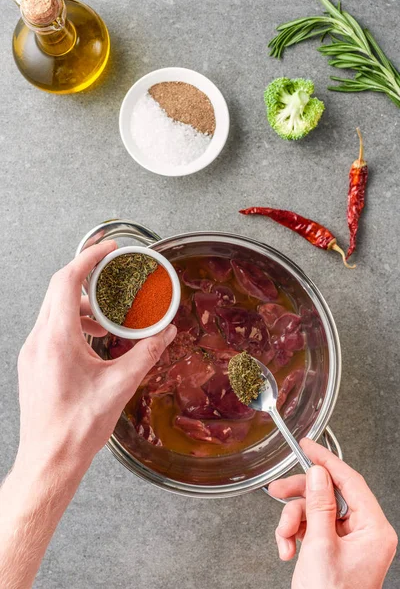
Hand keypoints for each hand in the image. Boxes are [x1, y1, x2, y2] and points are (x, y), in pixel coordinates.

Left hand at [16, 241, 176, 474]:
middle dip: (87, 278)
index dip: (88, 258)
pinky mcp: (33, 364)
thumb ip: (146, 353)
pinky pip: (51, 329)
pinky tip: (93, 340)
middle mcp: (39, 341)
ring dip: (82, 305)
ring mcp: (32, 352)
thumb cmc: (77, 428)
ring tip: (108, 317)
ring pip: (54, 310)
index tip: (108, 249)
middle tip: (112, 275)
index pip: (67, 281)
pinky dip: (73, 324)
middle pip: (59, 291)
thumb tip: (166, 333)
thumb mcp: (120, 386)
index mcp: (57, 339)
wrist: (49, 460)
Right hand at [269, 439, 396, 588]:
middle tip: (278, 491)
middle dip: (300, 497)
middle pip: (328, 494)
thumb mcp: (321, 547)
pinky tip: (288, 549)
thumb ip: (319, 506)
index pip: (351, 481)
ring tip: (284, 540)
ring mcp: (349, 541)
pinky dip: (294, 534)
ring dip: (292, 522)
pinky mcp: (334, 548)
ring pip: (315, 510)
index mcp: (374, 529)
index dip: (327, 460)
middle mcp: (365, 532)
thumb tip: (319, 473)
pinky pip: (311, 527)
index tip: (308, 446)